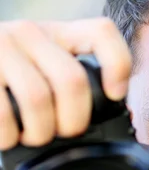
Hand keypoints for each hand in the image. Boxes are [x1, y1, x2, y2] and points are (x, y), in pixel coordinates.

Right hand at [0, 18, 131, 149]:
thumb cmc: (10, 81)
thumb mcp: (43, 68)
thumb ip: (69, 80)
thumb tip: (109, 111)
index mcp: (58, 34)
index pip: (101, 33)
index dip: (117, 65)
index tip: (115, 95)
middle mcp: (30, 33)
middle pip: (72, 80)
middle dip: (73, 121)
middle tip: (63, 134)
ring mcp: (1, 46)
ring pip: (38, 98)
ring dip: (40, 132)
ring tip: (34, 136)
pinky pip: (3, 113)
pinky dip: (10, 136)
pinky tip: (9, 136)